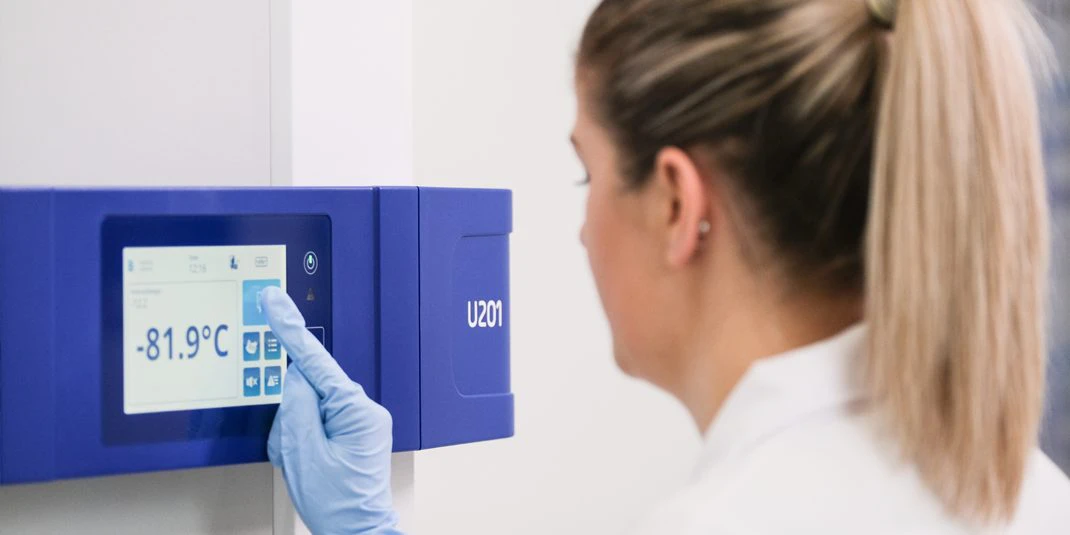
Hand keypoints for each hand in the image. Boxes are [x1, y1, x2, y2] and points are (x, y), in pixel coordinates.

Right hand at [260, 286, 401, 534]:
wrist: (357, 532)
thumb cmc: (337, 503)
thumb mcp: (303, 455)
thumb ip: (294, 408)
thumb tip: (292, 378)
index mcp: (355, 409)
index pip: (315, 360)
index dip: (289, 329)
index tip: (273, 301)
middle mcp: (363, 409)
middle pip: (307, 390)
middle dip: (290, 421)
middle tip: (295, 453)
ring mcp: (359, 421)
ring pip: (307, 410)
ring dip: (295, 438)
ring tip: (305, 468)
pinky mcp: (352, 433)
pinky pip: (315, 425)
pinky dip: (302, 444)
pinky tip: (308, 466)